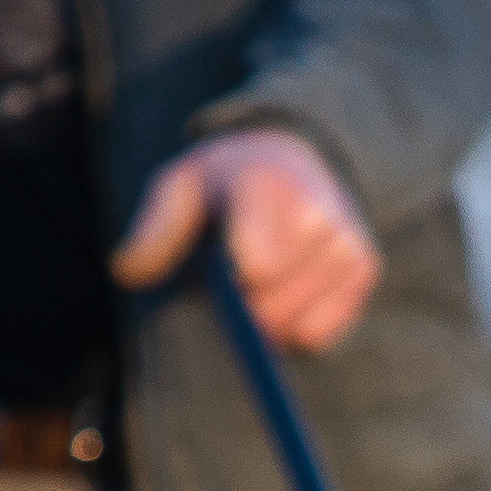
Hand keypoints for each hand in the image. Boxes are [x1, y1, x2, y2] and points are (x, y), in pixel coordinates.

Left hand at [115, 129, 380, 349]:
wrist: (292, 155)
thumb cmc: (224, 180)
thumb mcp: (180, 188)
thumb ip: (155, 229)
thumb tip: (125, 271)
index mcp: (270, 186)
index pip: (257, 270)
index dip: (229, 284)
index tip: (221, 264)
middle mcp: (321, 214)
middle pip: (272, 308)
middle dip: (245, 307)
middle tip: (237, 274)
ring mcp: (348, 244)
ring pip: (297, 327)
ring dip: (270, 318)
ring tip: (262, 278)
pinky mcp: (365, 270)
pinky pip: (320, 334)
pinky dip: (297, 326)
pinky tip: (288, 289)